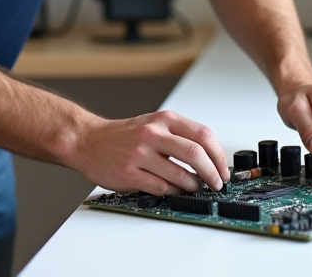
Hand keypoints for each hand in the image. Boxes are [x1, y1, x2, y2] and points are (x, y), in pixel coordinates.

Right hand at [67, 110, 229, 194]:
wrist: (89, 141)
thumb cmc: (124, 136)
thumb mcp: (153, 123)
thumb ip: (179, 135)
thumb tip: (209, 156)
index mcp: (163, 119)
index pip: (203, 134)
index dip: (218, 154)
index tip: (222, 167)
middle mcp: (153, 134)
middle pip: (195, 154)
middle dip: (212, 173)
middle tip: (216, 182)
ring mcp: (140, 154)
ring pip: (180, 174)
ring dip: (193, 185)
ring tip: (194, 187)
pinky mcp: (130, 173)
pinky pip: (161, 187)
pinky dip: (174, 192)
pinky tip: (175, 190)